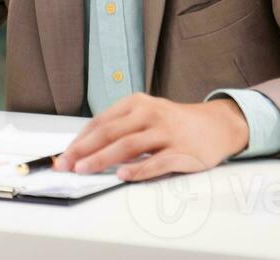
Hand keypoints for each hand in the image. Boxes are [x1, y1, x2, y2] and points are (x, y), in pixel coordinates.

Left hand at [52, 92, 249, 181]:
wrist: (216, 125)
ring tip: (85, 170)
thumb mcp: (146, 115)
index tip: (63, 155)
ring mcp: (166, 132)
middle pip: (110, 132)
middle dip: (84, 150)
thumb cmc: (174, 123)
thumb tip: (87, 150)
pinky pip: (156, 162)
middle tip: (66, 165)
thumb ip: (121, 128)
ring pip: (129, 145)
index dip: (80, 139)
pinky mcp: (182, 151)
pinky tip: (123, 176)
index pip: (101, 121)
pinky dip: (138, 170)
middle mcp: (150, 113)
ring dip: (103, 159)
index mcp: (137, 103)